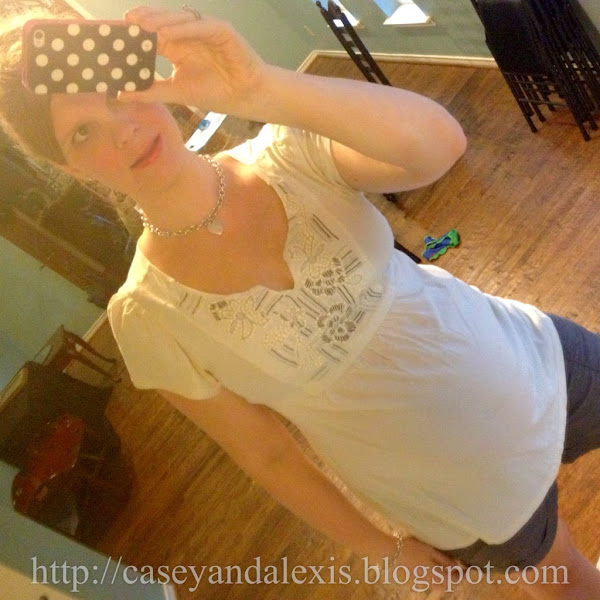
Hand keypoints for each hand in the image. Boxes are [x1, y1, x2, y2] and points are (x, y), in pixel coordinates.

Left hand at [118, 6, 268, 115]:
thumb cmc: (216, 93)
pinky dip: (184, 29)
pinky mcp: (221, 30)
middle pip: (162, 21)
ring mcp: (204, 30)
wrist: (246, 97)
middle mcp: (188, 34)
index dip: (134, 32)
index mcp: (177, 46)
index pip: (151, 34)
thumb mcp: (178, 92)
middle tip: (125, 23)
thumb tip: (122, 93)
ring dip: (160, 22)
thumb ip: (152, 90)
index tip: (115, 35)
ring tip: (143, 27)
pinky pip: (200, 25)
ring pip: (179, 20)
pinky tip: (168, 35)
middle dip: (143, 21)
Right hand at [393, 536, 465, 593]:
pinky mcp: (414, 580)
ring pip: (437, 585)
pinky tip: (430, 569)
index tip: (464, 568)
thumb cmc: (413, 549)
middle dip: (452, 579)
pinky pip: (428, 583)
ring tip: (443, 569)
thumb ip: (444, 560)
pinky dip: (433, 579)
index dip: (460, 575)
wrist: (392, 553)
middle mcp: (430, 582)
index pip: (453, 579)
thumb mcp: (430, 550)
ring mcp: (421, 582)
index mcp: (436, 575)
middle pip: (446, 585)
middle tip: (454, 569)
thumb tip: (457, 566)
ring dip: (443, 580)